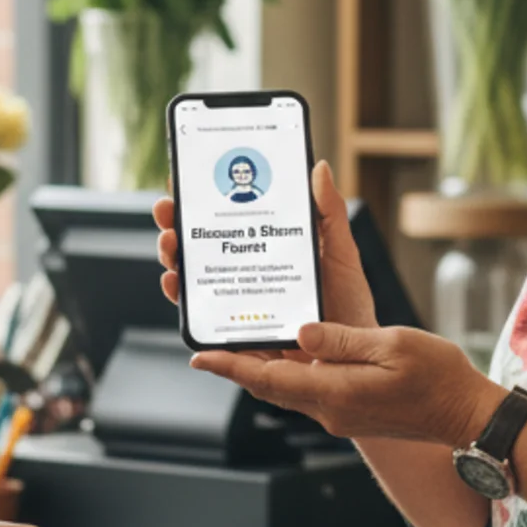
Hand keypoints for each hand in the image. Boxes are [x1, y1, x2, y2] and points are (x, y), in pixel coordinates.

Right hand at [154, 160, 378, 329]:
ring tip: (171, 245)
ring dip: (172, 260)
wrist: (357, 359)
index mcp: (266, 253)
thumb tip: (318, 168)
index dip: (200, 203)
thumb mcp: (341, 253)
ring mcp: (237, 308)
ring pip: (193, 283)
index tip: (184, 182)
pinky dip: (184, 304)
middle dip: (175, 227)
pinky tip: (177, 286)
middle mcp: (245, 278)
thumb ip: (329, 212)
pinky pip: (202, 323)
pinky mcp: (236, 340)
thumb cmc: (349, 306)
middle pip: (200, 250)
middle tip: (168, 211)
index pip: (225, 224)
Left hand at [189, 320, 498, 447]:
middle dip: (236, 367)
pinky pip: (307, 391)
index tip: (199, 356)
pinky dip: (287, 373)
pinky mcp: (351, 410)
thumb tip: (301, 332)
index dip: (231, 366)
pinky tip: (286, 352)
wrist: (467, 416)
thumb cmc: (438, 378)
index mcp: (336, 391)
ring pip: (286, 390)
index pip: (269, 378)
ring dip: (260, 370)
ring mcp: (340, 413)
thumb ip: (343, 340)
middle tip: (207, 346)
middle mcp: (330, 409)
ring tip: (238, 344)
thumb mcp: (392, 345)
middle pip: (269, 386)